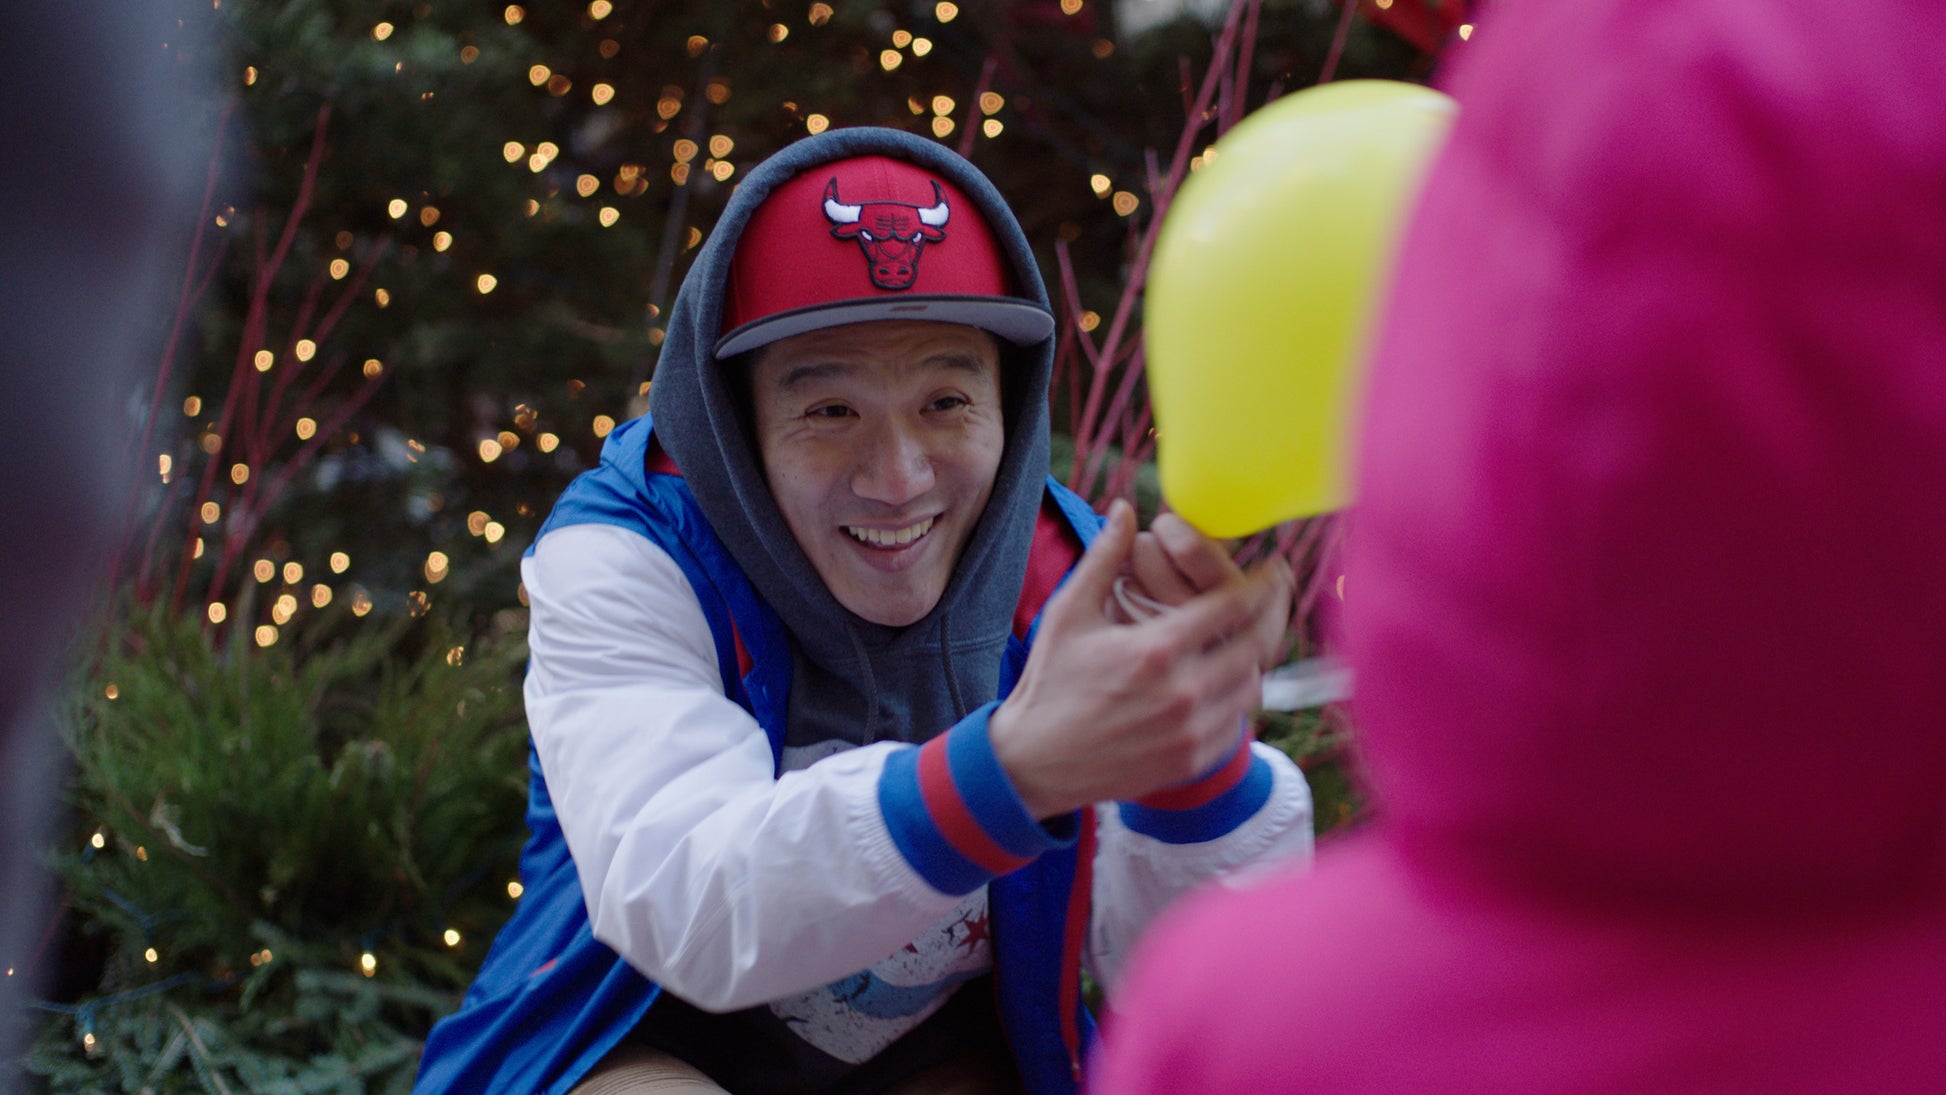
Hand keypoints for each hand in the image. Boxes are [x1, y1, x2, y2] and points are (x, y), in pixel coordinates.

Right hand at [989, 500, 1293, 818]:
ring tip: (1248, 638)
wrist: (1034, 761)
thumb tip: (1125, 507)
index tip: (1272, 570)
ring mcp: (1189, 732)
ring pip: (1250, 687)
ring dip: (1252, 660)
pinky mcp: (1189, 761)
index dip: (1261, 583)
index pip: (1232, 606)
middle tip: (1276, 598)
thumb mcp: (1069, 613)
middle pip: (1255, 646)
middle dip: (1271, 616)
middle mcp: (1182, 692)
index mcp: (1155, 649)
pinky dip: (1235, 701)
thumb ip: (1104, 558)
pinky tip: (1226, 683)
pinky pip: (1235, 725)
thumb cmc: (1049, 681)